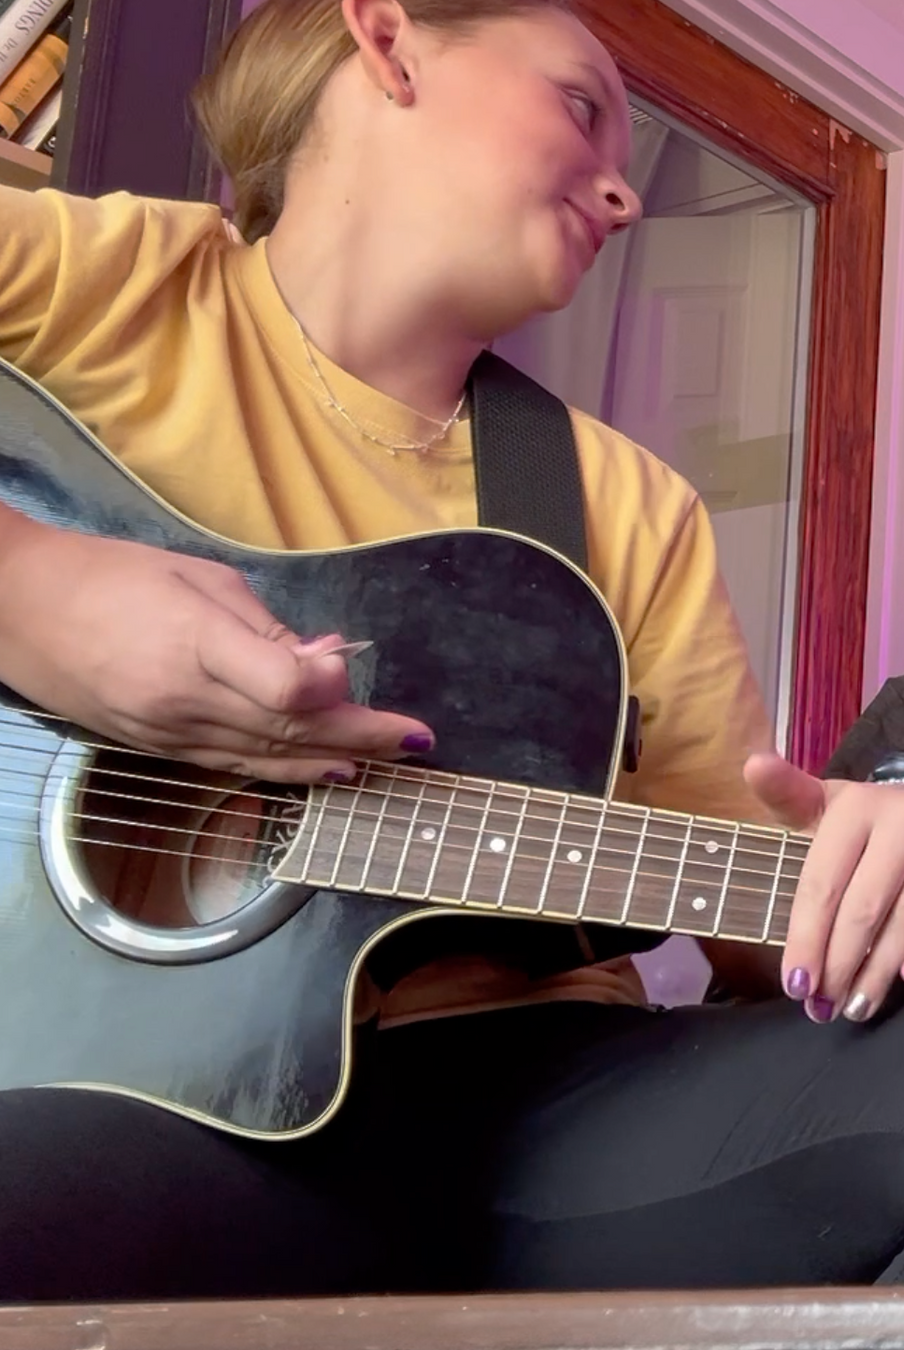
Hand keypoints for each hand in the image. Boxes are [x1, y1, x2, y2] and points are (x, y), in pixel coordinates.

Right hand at [0, 516, 432, 782]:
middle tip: (418, 739)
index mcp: (195, 643)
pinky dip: (290, 771)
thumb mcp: (199, 580)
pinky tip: (330, 772)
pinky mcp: (160, 750)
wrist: (18, 611)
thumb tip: (329, 657)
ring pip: (269, 756)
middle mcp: (184, 700)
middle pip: (289, 730)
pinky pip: (237, 766)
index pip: (280, 688)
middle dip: (363, 736)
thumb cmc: (114, 577)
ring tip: (392, 759)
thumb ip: (266, 628)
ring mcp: (170, 733)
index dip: (328, 687)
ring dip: (337, 760)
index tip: (353, 667)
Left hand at [744, 751, 903, 1023]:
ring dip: (882, 970)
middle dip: (841, 965)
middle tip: (828, 1009)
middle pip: (866, 906)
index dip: (807, 940)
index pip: (824, 885)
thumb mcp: (824, 808)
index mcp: (857, 805)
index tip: (798, 988)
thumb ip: (785, 796)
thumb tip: (753, 764)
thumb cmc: (867, 823)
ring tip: (860, 1005)